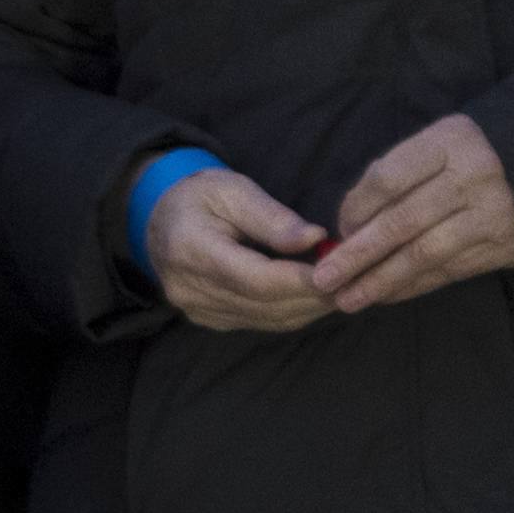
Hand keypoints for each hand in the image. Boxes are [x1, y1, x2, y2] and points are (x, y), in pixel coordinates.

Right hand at [144, 163, 339, 332]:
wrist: (159, 220)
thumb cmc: (199, 197)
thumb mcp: (234, 189)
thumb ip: (273, 217)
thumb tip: (316, 239)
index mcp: (190, 249)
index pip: (254, 278)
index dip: (300, 281)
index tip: (339, 271)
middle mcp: (189, 288)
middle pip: (265, 304)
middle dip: (314, 295)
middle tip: (354, 280)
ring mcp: (197, 309)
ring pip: (267, 319)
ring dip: (309, 308)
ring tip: (342, 288)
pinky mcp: (208, 320)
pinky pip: (259, 323)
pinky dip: (292, 312)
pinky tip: (313, 296)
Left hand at [309, 114, 513, 316]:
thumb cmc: (472, 156)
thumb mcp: (439, 144)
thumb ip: (396, 173)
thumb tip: (349, 222)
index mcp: (448, 142)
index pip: (389, 178)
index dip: (356, 209)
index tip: (336, 231)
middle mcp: (471, 177)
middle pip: (402, 221)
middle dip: (358, 254)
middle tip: (323, 279)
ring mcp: (489, 214)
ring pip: (424, 253)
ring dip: (381, 280)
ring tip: (347, 299)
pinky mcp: (502, 246)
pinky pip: (447, 271)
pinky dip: (411, 286)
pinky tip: (383, 296)